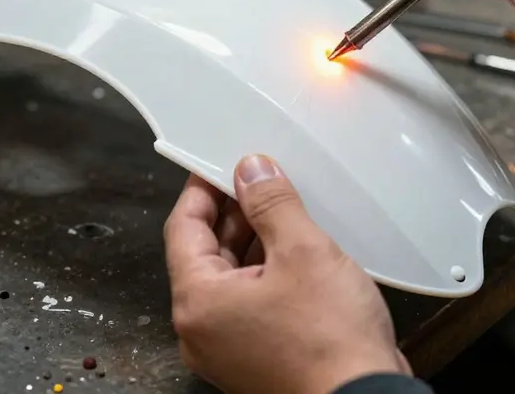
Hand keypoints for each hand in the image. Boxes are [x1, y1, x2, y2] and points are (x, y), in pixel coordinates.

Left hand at [165, 155, 408, 393]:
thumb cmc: (330, 336)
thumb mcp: (302, 250)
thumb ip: (270, 203)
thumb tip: (249, 169)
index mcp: (199, 301)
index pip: (184, 227)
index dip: (203, 188)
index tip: (223, 161)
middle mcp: (203, 327)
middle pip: (206, 250)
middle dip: (234, 210)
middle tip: (263, 177)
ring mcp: (230, 344)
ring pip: (232, 273)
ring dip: (255, 236)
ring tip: (285, 204)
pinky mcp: (257, 352)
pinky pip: (251, 296)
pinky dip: (267, 266)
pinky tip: (297, 243)